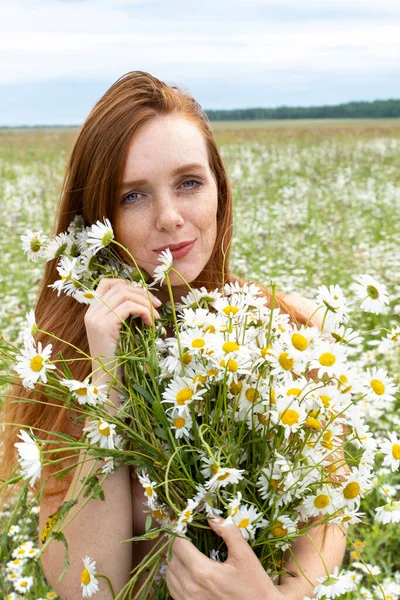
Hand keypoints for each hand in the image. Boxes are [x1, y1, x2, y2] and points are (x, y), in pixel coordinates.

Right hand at [84, 278, 161, 360]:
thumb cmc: (118, 358)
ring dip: (145, 302)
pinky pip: (129, 307)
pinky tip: (150, 324)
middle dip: (142, 293)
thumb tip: (144, 299)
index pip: (106, 283)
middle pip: (119, 287)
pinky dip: (144, 311)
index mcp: (93, 311)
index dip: (126, 283)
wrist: (107, 379)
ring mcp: (96, 318)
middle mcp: (92, 312)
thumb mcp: (120, 331)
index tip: (143, 295)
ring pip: (125, 294)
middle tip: (157, 305)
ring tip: (156, 316)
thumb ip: (123, 315)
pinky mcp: (105, 325)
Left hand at [166, 516, 285, 599]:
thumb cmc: (254, 584)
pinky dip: (175, 576)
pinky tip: (187, 570)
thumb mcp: (245, 555)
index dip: (178, 530)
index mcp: (203, 572)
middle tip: (185, 534)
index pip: (178, 545)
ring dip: (174, 560)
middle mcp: (191, 588)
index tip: (182, 522)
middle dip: (176, 543)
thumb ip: (228, 532)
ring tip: (186, 551)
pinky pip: (173, 589)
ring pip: (169, 575)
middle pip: (171, 558)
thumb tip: (211, 516)